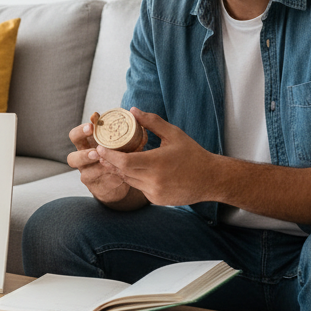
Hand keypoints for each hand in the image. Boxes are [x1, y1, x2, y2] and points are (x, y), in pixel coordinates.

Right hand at [67, 112, 134, 205]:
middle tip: (96, 151)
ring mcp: (88, 176)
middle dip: (83, 154)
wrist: (120, 181)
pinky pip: (101, 186)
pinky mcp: (97, 189)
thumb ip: (125, 133)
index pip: (75, 136)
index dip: (80, 131)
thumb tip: (138, 119)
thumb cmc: (117, 156)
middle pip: (71, 158)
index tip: (91, 126)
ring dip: (97, 170)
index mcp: (85, 146)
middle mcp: (82, 161)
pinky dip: (111, 180)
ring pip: (85, 174)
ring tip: (108, 165)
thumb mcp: (118, 143)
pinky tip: (120, 177)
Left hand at [94, 108, 215, 206]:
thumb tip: (132, 110)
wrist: (211, 179)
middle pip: (123, 171)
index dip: (109, 155)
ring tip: (112, 159)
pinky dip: (134, 178)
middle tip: (101, 151)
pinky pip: (138, 188)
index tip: (99, 147)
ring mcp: (155, 192)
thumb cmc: (193, 154)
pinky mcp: (157, 200)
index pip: (125, 161)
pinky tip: (134, 170)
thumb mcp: (173, 134)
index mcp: (157, 163)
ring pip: (129, 180)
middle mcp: (154, 180)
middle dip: (110, 162)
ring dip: (121, 170)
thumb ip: (152, 122)